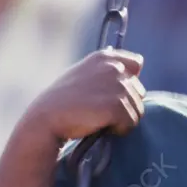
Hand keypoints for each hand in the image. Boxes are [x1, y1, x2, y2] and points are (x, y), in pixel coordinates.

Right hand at [23, 48, 145, 144]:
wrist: (46, 118)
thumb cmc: (63, 100)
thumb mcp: (83, 74)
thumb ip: (105, 71)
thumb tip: (137, 69)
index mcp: (105, 57)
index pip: (136, 64)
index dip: (129, 81)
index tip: (112, 93)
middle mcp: (114, 68)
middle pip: (139, 91)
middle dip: (126, 104)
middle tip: (101, 111)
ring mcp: (117, 86)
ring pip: (137, 109)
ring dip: (122, 119)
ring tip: (99, 119)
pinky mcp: (117, 105)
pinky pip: (131, 122)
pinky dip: (120, 129)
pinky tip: (101, 126)